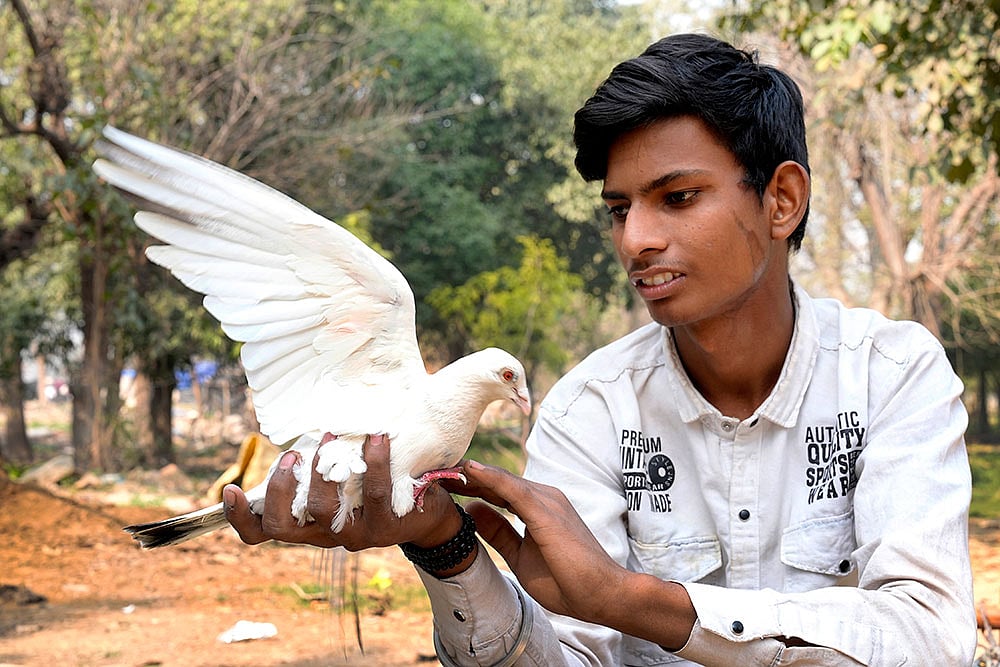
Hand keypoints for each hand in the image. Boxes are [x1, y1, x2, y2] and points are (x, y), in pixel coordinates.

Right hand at [223, 434, 463, 550]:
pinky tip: (378, 438)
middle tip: (291, 455)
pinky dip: (374, 463)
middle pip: (282, 528)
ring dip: (322, 471)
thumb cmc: (376, 484)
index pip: (262, 532)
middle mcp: (324, 534)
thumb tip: (306, 418)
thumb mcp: (343, 476)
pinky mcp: (385, 528)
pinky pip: (374, 494)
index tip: (231, 489)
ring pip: (322, 511)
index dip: (240, 517)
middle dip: (279, 489)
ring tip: (331, 437)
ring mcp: (354, 535)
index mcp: (306, 523)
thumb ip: (321, 461)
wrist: (428, 510)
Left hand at [460, 459, 695, 648]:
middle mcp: (543, 497)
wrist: (602, 594)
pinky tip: (469, 470)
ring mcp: (547, 501)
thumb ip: (499, 533)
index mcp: (537, 507)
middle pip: (496, 481)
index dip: (469, 485)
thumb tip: (473, 512)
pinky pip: (512, 489)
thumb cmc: (567, 580)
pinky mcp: (546, 511)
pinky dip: (489, 478)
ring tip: (441, 466)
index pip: (497, 491)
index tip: (441, 483)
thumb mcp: (520, 556)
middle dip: (464, 475)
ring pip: (501, 480)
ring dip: (471, 472)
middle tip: (432, 469)